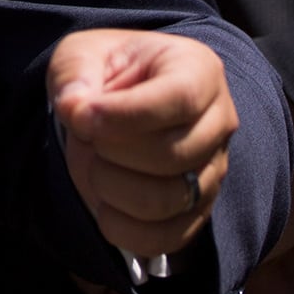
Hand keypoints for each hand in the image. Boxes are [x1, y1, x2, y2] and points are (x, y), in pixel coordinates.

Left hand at [50, 29, 237, 259]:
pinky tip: (103, 200)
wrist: (115, 104)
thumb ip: (75, 75)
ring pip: (167, 200)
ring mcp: (213, 172)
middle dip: (110, 150)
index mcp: (198, 69)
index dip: (126, 114)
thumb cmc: (105, 73)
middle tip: (87, 135)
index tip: (83, 117)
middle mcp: (218, 122)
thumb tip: (75, 111)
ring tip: (95, 162)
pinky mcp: (198, 212)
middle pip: (172, 154)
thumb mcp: (82, 55)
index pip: (179, 98)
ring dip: (110, 185)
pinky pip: (164, 238)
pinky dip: (120, 227)